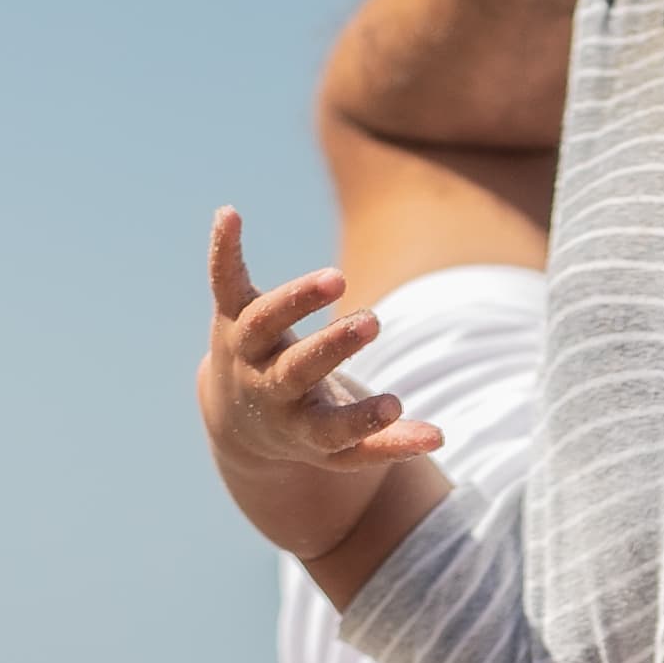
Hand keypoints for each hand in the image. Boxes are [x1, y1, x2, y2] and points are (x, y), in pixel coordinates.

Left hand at [200, 209, 443, 479]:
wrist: (236, 419)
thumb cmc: (306, 428)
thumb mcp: (341, 449)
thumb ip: (388, 444)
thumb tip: (438, 439)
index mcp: (301, 428)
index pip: (331, 428)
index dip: (362, 419)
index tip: (395, 405)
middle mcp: (267, 389)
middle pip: (295, 370)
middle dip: (332, 347)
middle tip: (371, 323)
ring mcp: (246, 351)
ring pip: (264, 323)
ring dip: (297, 300)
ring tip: (336, 280)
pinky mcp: (231, 316)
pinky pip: (225, 281)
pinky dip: (226, 249)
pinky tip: (230, 213)